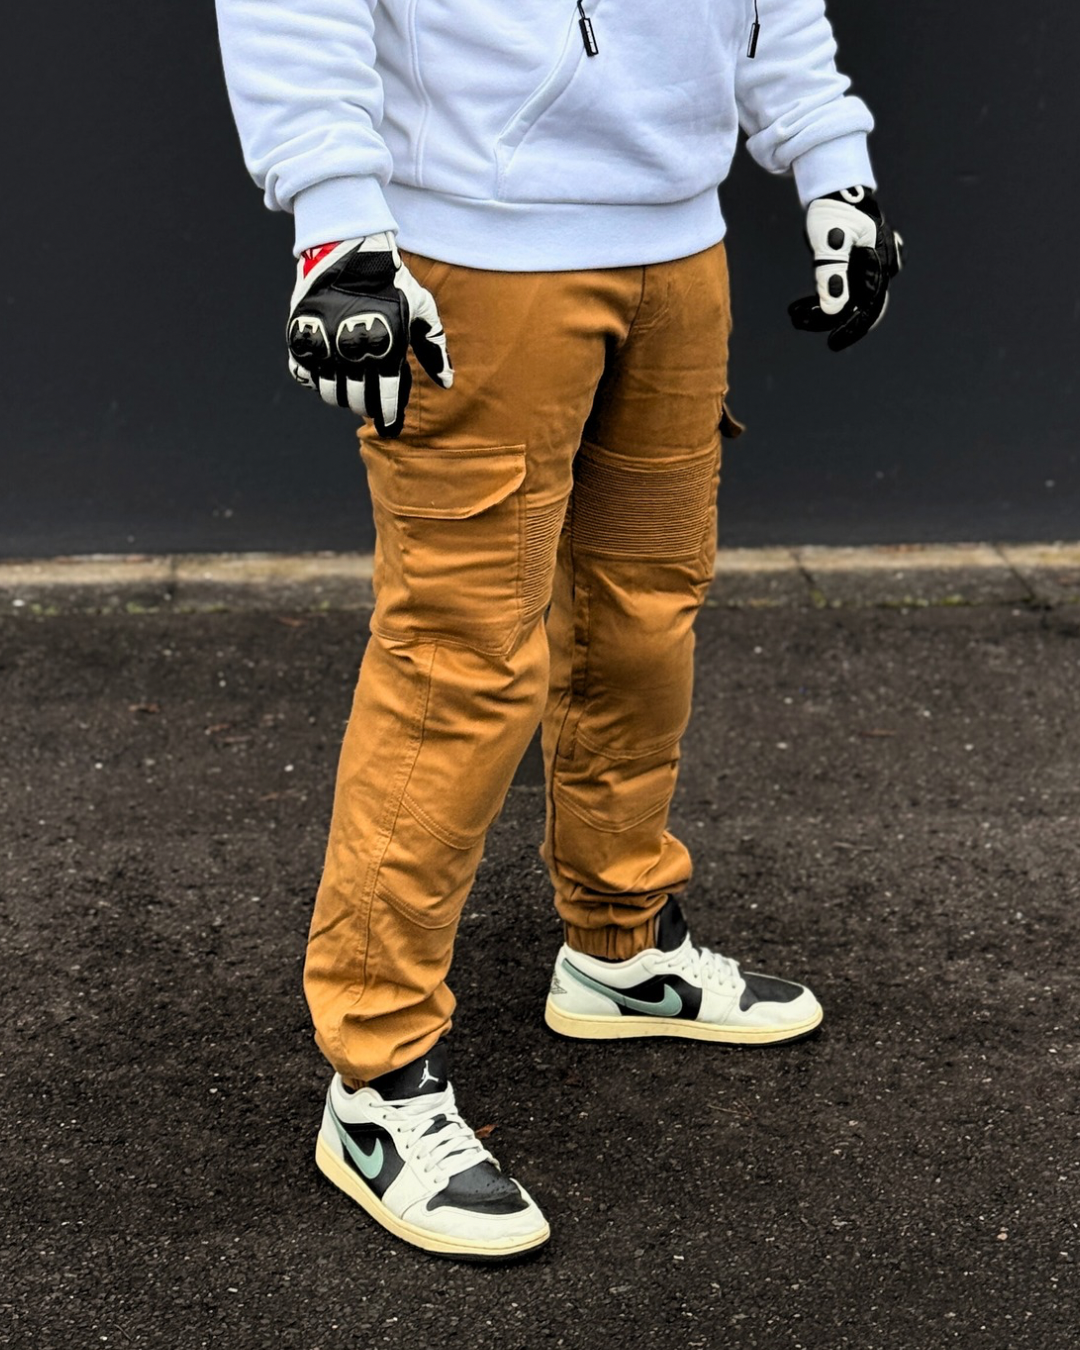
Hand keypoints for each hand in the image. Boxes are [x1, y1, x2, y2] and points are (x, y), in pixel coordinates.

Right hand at [286, 233, 452, 437]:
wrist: (347, 246)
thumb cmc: (391, 280)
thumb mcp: (421, 308)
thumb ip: (434, 347)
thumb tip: (446, 383)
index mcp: (384, 346)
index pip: (384, 398)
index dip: (388, 417)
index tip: (389, 426)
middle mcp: (351, 349)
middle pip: (356, 400)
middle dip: (365, 406)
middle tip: (370, 403)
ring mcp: (323, 344)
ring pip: (329, 393)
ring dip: (341, 396)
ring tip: (350, 388)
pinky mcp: (299, 336)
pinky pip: (303, 375)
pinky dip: (315, 380)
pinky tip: (328, 373)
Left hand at [788, 186, 903, 351]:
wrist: (835, 187)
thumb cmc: (832, 210)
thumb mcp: (828, 241)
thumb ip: (832, 275)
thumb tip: (834, 310)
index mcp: (879, 260)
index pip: (869, 305)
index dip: (852, 328)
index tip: (832, 343)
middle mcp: (882, 264)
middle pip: (860, 304)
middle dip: (831, 319)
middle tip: (800, 322)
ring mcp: (874, 263)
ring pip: (853, 297)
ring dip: (825, 310)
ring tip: (796, 313)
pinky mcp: (862, 262)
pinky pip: (849, 287)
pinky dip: (828, 297)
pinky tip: (806, 305)